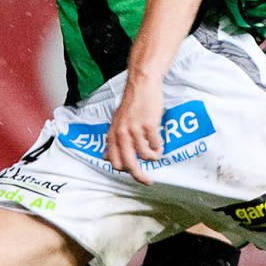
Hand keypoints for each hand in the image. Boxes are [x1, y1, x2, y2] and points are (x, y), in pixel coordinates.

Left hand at [106, 72, 163, 186]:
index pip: (114, 162)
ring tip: (156, 153)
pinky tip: (159, 143)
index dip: (124, 170)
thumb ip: (112, 140)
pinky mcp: (149, 125)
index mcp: (113, 134)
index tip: (133, 172)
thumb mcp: (116, 122)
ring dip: (153, 157)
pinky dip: (159, 148)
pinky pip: (156, 145)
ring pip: (146, 156)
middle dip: (139, 176)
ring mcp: (136, 130)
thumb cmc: (131, 103)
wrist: (142, 85)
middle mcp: (122, 134)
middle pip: (129, 164)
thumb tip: (106, 158)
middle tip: (147, 181)